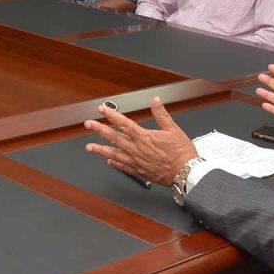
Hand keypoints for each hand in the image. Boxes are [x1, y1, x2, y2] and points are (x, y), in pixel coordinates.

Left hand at [83, 97, 198, 186]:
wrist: (185, 172)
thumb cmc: (181, 153)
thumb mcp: (173, 129)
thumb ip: (162, 114)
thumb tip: (156, 101)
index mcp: (144, 137)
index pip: (123, 123)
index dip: (111, 115)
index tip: (102, 109)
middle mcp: (136, 149)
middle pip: (113, 137)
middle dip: (99, 130)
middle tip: (88, 124)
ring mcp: (135, 161)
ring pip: (113, 154)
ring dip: (100, 150)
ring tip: (89, 147)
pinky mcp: (138, 171)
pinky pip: (122, 167)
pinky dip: (114, 163)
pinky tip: (108, 161)